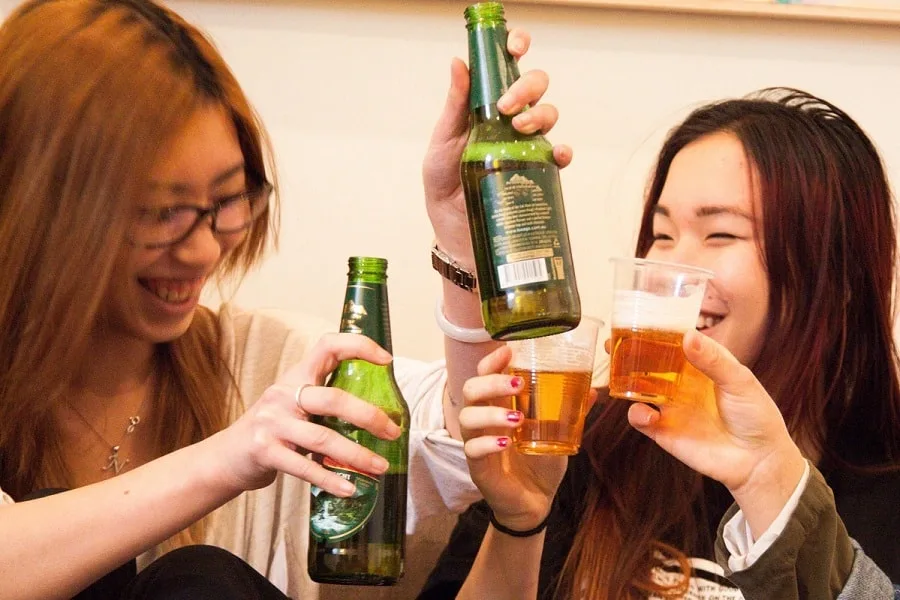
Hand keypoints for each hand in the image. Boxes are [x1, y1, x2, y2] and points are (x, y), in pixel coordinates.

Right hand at [208, 333, 401, 496]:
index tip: (386, 359)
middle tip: (393, 432)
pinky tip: (350, 488)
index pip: (327, 346)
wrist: (226, 457)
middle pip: (333, 399)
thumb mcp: (294, 405)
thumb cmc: (273, 429)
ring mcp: (272, 422)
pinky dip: (331, 480)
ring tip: (380, 468)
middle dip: (368, 416)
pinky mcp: (264, 451)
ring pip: (323, 437)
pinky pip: (305, 467)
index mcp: (296, 376)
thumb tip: (378, 414)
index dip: (358, 346)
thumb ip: (325, 402)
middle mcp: (283, 393)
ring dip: (357, 455)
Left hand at [422, 28, 572, 262]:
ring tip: (521, 129)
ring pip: (549, 114)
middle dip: (528, 87)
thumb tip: (458, 63)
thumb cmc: (445, 188)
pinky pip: (560, 156)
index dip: (516, 47)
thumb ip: (453, 107)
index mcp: (486, 107)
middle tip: (507, 106)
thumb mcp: (441, 144)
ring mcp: (527, 147)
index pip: (506, 68)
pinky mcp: (538, 174)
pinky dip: (562, 150)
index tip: (514, 46)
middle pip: (536, 86)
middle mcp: (511, 122)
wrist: (456, 235)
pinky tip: (555, 154)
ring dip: (541, 114)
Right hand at [458, 345, 567, 530]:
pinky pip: (472, 450)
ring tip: (517, 419)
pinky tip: (505, 443)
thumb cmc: (541, 462)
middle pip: (470, 390)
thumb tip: (593, 388)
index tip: (507, 350)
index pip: (484, 374)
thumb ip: (570, 411)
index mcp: (499, 406)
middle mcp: (484, 421)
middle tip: (517, 386)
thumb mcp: (558, 433)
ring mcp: (477, 443)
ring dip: (491, 414)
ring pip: (467, 417)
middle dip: (491, 382)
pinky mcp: (478, 467)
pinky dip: (487, 443)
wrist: (536, 503)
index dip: (491, 361)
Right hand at [627, 330, 805, 525]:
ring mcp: (671, 406)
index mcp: (700, 365)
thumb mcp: (740, 381)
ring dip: (623, 379)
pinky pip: (641, 418)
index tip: (636, 319)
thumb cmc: (756, 416)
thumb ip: (713, 360)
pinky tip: (647, 413)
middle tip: (611, 343)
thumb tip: (687, 336)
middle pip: (648, 363)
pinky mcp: (664, 431)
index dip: (654, 332)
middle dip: (627, 353)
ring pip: (638, 388)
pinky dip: (637, 413)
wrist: (759, 461)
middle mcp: (681, 383)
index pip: (672, 342)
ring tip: (615, 373)